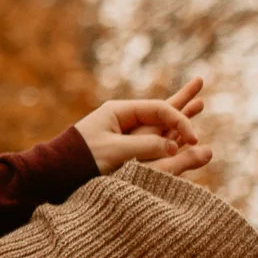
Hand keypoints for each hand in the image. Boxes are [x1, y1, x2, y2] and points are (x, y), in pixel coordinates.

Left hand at [74, 76, 212, 177]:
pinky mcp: (125, 151)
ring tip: (199, 102)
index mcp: (118, 112)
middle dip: (181, 100)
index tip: (192, 139)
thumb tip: (174, 147)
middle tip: (200, 82)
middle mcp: (124, 120)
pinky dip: (168, 136)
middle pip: (160, 109)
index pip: (158, 110)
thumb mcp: (114, 153)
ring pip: (158, 125)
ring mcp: (125, 135)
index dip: (179, 121)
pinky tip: (181, 134)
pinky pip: (152, 141)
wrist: (56, 175)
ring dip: (178, 117)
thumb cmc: (82, 161)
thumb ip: (145, 148)